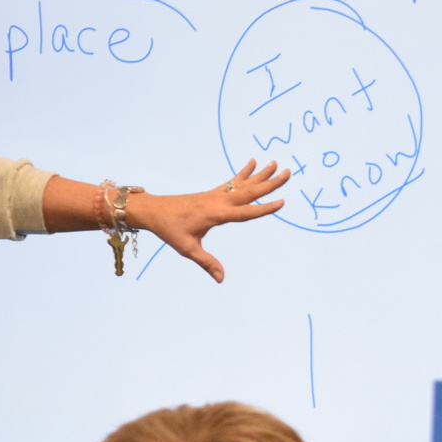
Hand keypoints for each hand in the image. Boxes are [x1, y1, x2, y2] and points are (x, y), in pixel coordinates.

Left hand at [123, 159, 288, 283]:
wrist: (153, 211)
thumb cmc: (169, 230)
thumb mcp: (187, 248)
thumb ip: (207, 263)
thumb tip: (221, 279)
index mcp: (215, 214)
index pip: (245, 212)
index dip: (263, 208)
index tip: (282, 202)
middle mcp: (218, 201)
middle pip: (249, 192)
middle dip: (270, 183)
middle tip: (288, 172)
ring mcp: (215, 195)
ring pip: (242, 184)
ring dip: (260, 174)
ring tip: (276, 163)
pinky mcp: (211, 193)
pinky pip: (231, 182)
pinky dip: (243, 173)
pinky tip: (252, 163)